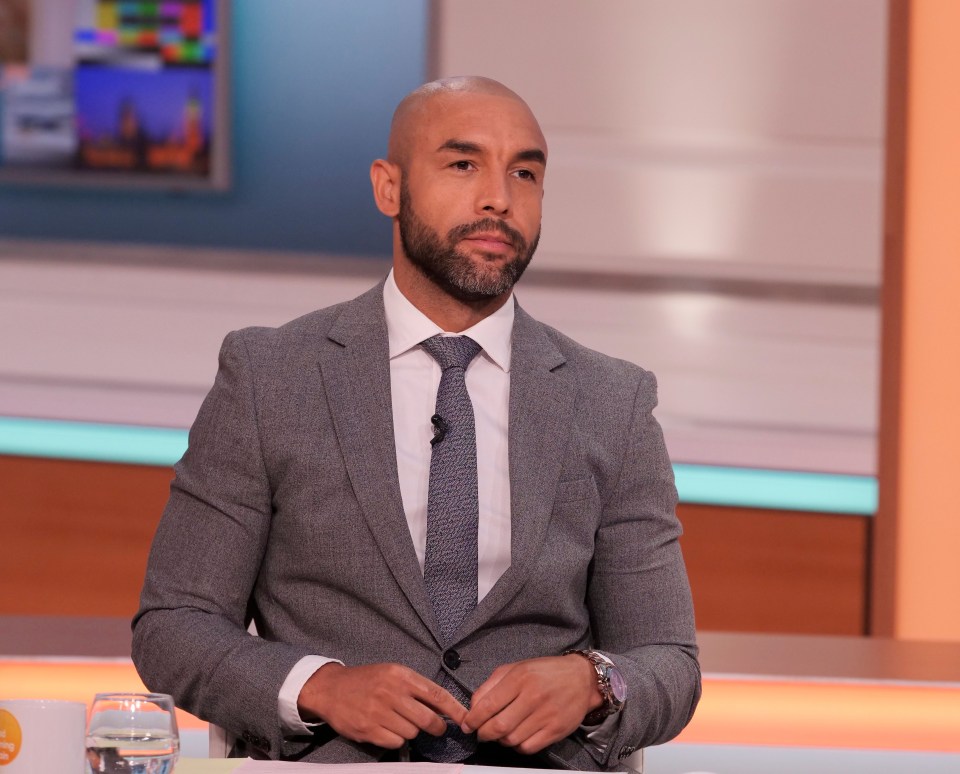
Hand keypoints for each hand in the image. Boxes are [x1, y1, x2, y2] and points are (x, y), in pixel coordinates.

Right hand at [297, 662, 466, 748]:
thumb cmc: (366, 681)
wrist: (331, 689)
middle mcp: (391, 692)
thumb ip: (415, 687)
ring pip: (412, 732)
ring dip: (410, 731)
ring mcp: (379, 712)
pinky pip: (396, 742)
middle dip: (436, 727)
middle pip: (428, 719)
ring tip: (398, 721)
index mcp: (401, 675)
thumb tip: (442, 706)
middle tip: (435, 727)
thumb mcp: (392, 674)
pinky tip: (386, 728)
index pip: (436, 693)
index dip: (455, 709)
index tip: (466, 719)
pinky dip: (395, 739)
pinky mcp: (369, 729)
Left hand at [462, 654, 602, 753]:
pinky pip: (527, 748)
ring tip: (501, 732)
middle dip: (483, 733)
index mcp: (520, 677)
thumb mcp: (515, 668)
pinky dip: (517, 746)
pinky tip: (517, 736)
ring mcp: (546, 715)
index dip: (473, 719)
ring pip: (511, 739)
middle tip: (481, 733)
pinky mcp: (555, 730)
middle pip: (498, 727)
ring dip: (500, 740)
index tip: (467, 725)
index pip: (487, 705)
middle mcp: (532, 696)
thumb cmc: (544, 672)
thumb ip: (491, 685)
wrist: (581, 678)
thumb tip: (473, 706)